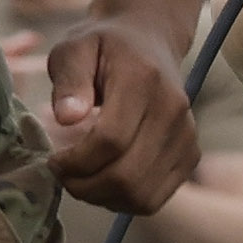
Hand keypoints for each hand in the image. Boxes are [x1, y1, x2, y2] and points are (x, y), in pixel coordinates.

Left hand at [38, 10, 202, 218]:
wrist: (147, 41)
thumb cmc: (103, 47)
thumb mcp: (73, 49)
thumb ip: (68, 80)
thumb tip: (67, 116)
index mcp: (143, 79)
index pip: (110, 140)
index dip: (75, 161)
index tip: (53, 159)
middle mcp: (173, 109)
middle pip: (126, 175)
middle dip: (84, 185)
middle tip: (63, 174)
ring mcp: (186, 135)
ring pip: (140, 195)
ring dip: (101, 197)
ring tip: (80, 179)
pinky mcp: (190, 155)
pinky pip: (154, 199)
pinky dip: (122, 201)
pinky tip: (104, 181)